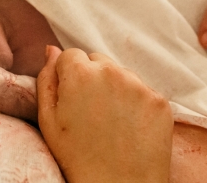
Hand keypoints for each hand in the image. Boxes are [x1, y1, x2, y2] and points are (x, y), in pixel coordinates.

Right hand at [37, 46, 171, 182]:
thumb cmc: (77, 157)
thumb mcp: (48, 119)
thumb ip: (46, 79)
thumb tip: (51, 49)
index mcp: (80, 74)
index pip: (71, 55)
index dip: (68, 75)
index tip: (71, 98)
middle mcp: (112, 72)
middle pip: (97, 60)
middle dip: (91, 77)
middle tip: (90, 110)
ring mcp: (139, 85)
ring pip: (121, 74)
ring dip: (114, 88)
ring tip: (110, 121)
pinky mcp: (160, 101)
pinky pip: (142, 90)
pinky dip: (135, 103)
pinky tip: (128, 127)